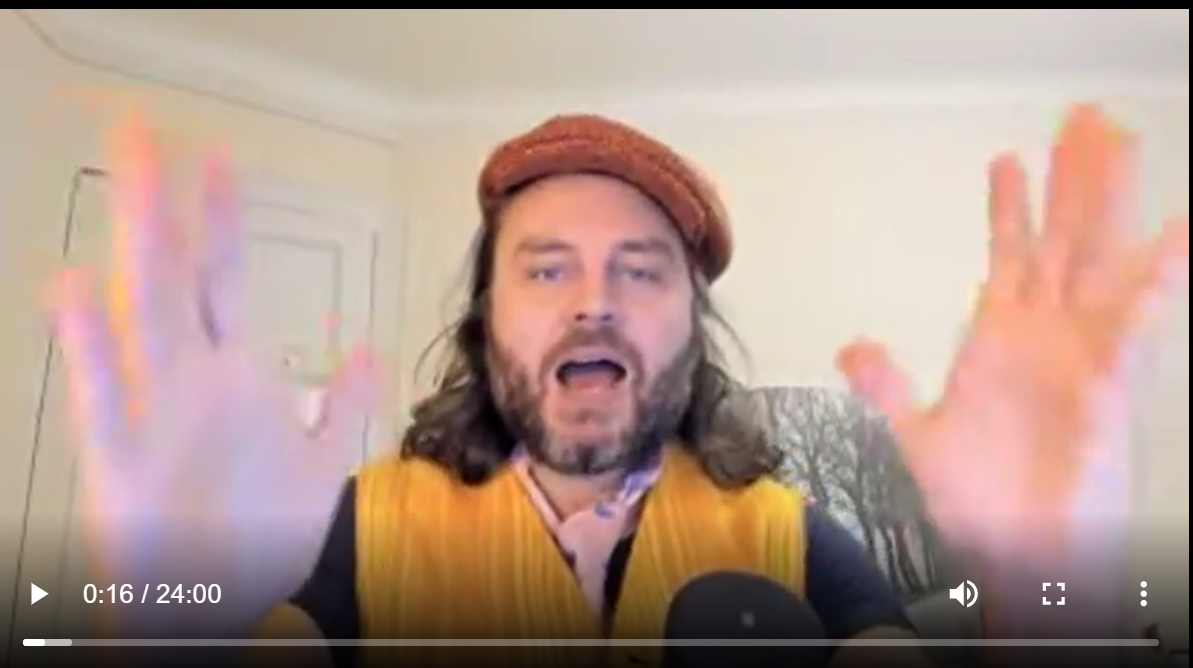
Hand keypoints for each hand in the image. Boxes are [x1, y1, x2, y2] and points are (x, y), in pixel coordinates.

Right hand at [48, 113, 376, 631]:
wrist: (220, 608)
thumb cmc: (262, 533)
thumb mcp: (322, 464)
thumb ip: (345, 402)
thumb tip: (371, 346)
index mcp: (233, 377)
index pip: (227, 281)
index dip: (224, 220)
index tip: (218, 158)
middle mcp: (191, 384)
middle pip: (177, 281)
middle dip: (166, 210)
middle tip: (145, 134)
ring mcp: (155, 416)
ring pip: (142, 320)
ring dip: (138, 253)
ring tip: (131, 189)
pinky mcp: (122, 462)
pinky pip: (105, 400)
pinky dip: (92, 349)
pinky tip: (76, 292)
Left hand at [835, 104, 1187, 568]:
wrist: (1017, 558)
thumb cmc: (979, 503)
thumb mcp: (917, 436)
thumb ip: (887, 387)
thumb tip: (853, 345)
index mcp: (1001, 342)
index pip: (1009, 257)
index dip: (1010, 209)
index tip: (1006, 158)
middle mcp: (1044, 337)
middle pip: (1063, 242)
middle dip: (1071, 183)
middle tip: (1081, 120)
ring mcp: (1078, 355)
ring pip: (1097, 262)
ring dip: (1107, 204)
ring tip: (1116, 143)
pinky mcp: (1104, 385)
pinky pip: (1133, 324)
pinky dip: (1155, 280)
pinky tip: (1173, 236)